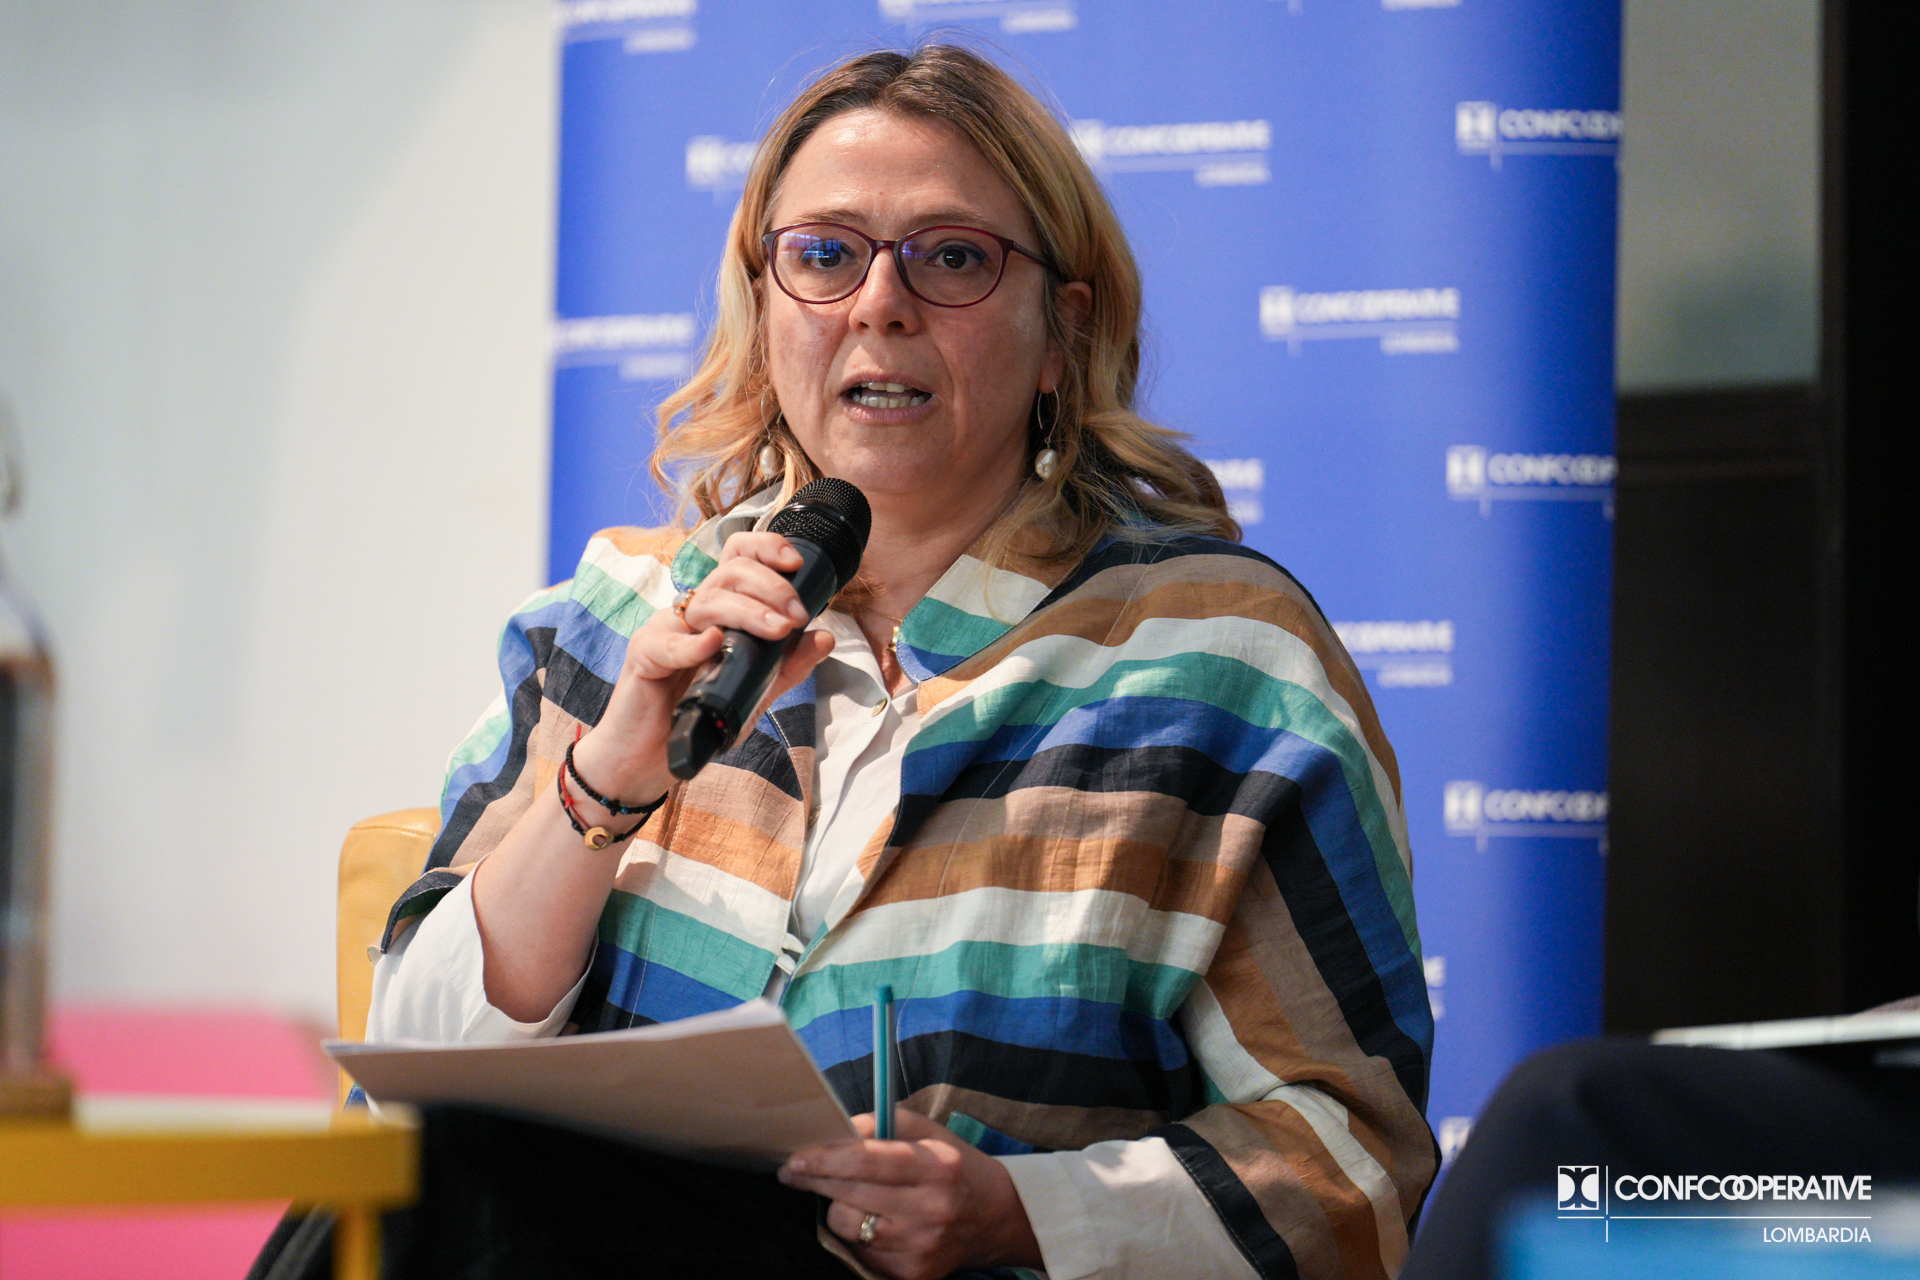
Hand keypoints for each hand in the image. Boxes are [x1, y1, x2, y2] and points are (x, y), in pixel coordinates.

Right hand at [571, 531, 834, 806]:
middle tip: (797, 613)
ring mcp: (665, 630)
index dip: (765, 548)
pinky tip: (714, 643)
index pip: (738, 558)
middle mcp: (693, 612)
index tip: (796, 563)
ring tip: (778, 630)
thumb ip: (787, 666)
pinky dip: (694, 643)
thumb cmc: (700, 715)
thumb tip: (825, 638)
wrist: (653, 757)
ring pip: (707, 603)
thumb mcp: (755, 691)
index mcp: (719, 610)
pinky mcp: (643, 656)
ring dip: (748, 612)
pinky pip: (667, 642)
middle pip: (729, 573)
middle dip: (770, 586)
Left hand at [777, 1109, 1042, 1279]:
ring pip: (848, 1227)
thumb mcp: (928, 1132)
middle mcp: (931, 1211)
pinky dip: (859, 1235)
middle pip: (850, 1196)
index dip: (826, 1160)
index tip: (796, 1158)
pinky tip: (875, 1222)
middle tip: (798, 1170)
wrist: (996, 1217)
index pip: (868, 1162)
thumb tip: (835, 1131)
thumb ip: (881, 1124)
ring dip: (840, 1208)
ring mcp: (921, 1249)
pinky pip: (860, 1252)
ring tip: (855, 1197)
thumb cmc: (953, 1166)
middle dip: (817, 1180)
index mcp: (937, 1167)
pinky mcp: (912, 1276)